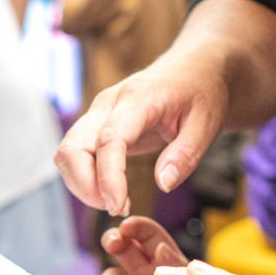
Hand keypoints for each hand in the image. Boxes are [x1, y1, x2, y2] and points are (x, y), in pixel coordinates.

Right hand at [55, 46, 228, 214]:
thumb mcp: (208, 123)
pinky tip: (114, 191)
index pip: (109, 140)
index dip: (108, 178)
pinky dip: (86, 178)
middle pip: (71, 148)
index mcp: (138, 99)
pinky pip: (76, 155)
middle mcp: (109, 103)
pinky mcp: (97, 123)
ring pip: (67, 154)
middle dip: (85, 186)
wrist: (193, 67)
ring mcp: (99, 112)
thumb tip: (163, 185)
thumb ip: (185, 155)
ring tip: (118, 202)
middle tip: (119, 207)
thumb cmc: (202, 92)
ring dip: (83, 185)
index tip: (119, 207)